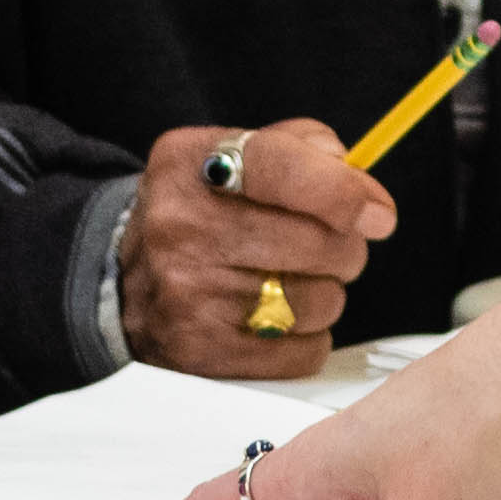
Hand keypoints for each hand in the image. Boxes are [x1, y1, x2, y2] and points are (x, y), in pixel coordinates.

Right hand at [124, 120, 387, 374]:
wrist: (122, 279)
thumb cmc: (199, 213)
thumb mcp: (232, 155)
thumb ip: (299, 148)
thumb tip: (358, 183)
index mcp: (195, 164)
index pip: (285, 168)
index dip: (346, 193)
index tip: (378, 213)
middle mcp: (183, 227)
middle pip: (318, 243)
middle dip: (344, 248)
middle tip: (328, 248)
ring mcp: (187, 293)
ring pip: (318, 301)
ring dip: (325, 294)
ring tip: (294, 283)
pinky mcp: (201, 352)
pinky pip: (301, 352)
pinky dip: (307, 339)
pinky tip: (279, 320)